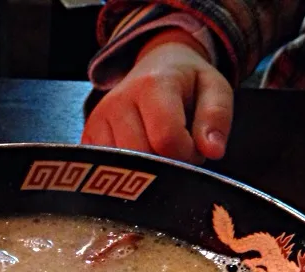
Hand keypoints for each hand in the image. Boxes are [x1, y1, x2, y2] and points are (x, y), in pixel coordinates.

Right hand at [81, 29, 233, 162]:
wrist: (156, 65)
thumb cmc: (187, 82)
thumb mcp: (215, 89)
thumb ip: (217, 118)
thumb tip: (212, 151)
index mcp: (151, 86)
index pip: (166, 140)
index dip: (187, 154)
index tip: (194, 148)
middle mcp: (117, 102)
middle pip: (143, 158)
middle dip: (167, 165)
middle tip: (177, 150)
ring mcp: (97, 120)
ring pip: (122, 169)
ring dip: (146, 171)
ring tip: (158, 150)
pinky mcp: (87, 137)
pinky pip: (105, 170)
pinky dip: (126, 172)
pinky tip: (139, 156)